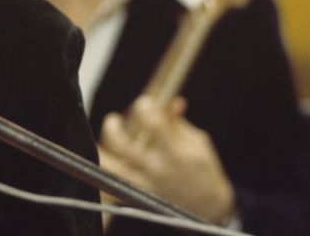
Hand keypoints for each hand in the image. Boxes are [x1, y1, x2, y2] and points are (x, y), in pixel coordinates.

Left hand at [98, 96, 235, 223]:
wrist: (207, 208)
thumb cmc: (203, 171)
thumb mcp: (198, 144)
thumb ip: (179, 123)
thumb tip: (170, 101)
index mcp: (176, 155)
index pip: (153, 125)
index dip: (144, 108)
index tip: (143, 103)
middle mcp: (157, 170)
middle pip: (122, 145)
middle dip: (113, 127)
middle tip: (114, 119)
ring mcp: (145, 185)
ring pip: (111, 168)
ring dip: (102, 151)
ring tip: (104, 140)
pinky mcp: (139, 196)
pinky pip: (111, 187)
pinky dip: (103, 173)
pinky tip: (104, 160)